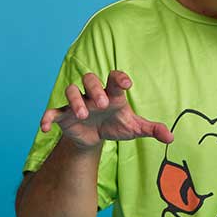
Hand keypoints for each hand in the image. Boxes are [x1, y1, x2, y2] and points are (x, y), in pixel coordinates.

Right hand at [39, 69, 173, 148]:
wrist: (96, 138)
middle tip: (101, 103)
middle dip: (94, 89)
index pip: (115, 79)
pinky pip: (52, 111)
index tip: (126, 84)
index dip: (119, 78)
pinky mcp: (64, 115)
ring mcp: (77, 103)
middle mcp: (93, 94)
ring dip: (76, 101)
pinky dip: (47, 117)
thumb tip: (171, 136)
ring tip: (83, 115)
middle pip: (89, 79)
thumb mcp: (134, 128)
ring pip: (71, 91)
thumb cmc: (116, 125)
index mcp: (112, 94)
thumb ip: (152, 129)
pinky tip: (45, 127)